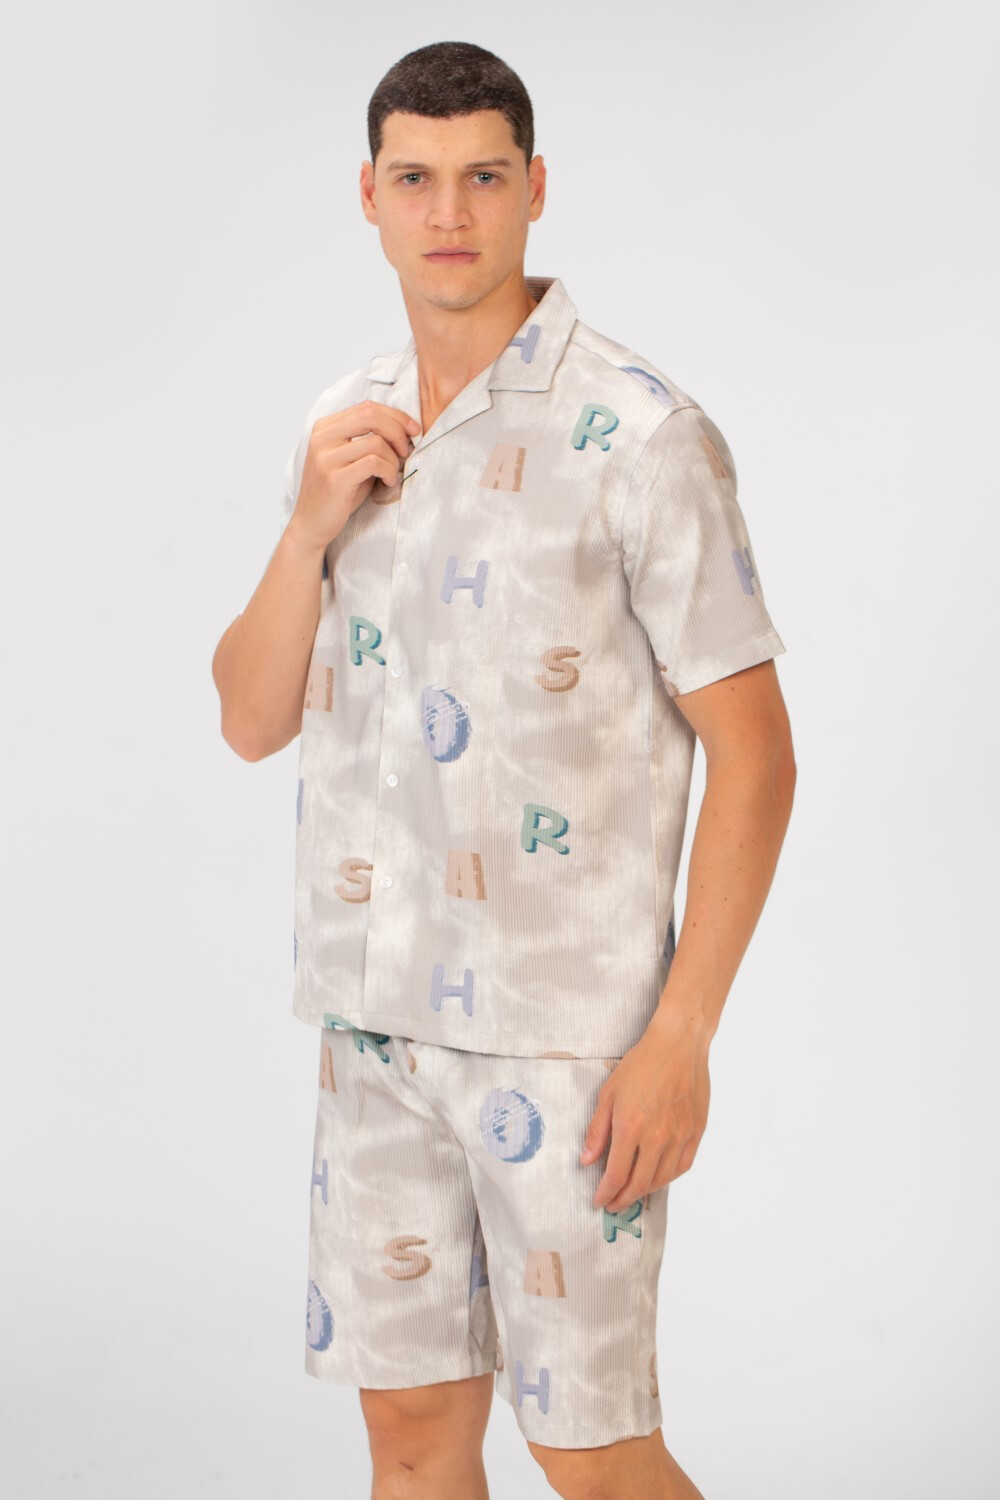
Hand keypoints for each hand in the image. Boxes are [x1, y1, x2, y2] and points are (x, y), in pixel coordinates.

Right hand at [287, 399, 420, 551]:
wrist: (311, 525)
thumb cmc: (337, 492)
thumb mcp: (350, 459)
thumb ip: (368, 440)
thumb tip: (405, 428)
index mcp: (324, 428)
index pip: (367, 407)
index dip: (396, 416)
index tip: (413, 430)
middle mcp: (322, 438)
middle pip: (371, 415)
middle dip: (398, 430)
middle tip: (406, 450)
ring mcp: (326, 458)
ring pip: (376, 442)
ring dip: (393, 460)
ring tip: (391, 474)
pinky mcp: (335, 479)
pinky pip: (374, 463)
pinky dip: (388, 471)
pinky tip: (386, 482)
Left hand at [579, 1011, 710, 1212]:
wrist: (678, 1045)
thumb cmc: (642, 1064)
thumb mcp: (609, 1094)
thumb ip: (597, 1131)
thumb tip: (587, 1160)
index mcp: (631, 1127)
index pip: (616, 1175)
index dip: (606, 1193)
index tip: (599, 1201)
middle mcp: (657, 1137)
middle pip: (639, 1183)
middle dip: (623, 1199)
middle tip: (613, 1204)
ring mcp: (680, 1136)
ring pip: (662, 1179)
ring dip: (645, 1192)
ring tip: (632, 1193)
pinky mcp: (696, 1132)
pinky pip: (682, 1166)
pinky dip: (668, 1178)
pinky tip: (658, 1178)